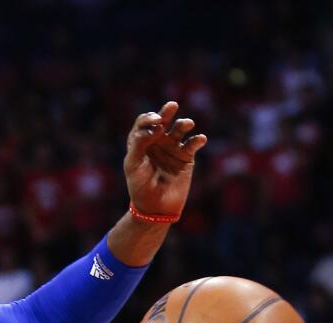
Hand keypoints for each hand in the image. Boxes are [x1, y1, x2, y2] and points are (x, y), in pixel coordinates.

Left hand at [124, 101, 207, 216]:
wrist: (155, 207)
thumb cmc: (140, 186)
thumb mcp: (133, 165)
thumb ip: (139, 144)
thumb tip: (155, 127)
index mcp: (141, 141)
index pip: (144, 122)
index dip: (149, 119)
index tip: (155, 124)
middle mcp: (157, 141)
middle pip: (162, 120)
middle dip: (166, 112)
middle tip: (171, 105)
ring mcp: (172, 147)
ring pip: (179, 129)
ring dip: (183, 124)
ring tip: (187, 124)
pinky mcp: (186, 157)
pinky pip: (193, 144)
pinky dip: (197, 140)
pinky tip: (200, 139)